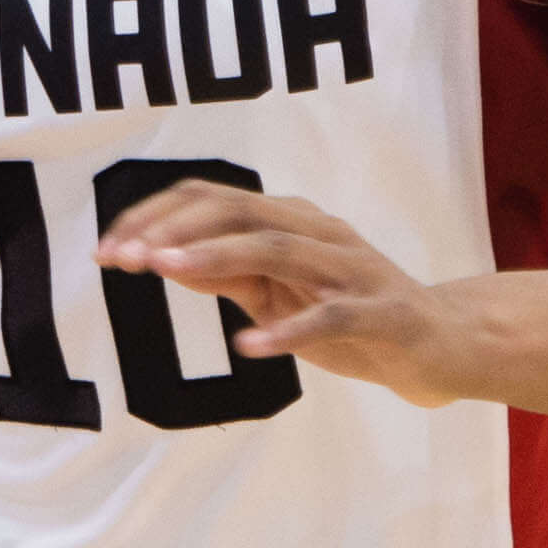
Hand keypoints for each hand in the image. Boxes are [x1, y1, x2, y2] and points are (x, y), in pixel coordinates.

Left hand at [94, 185, 473, 407]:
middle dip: (175, 230)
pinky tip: (248, 345)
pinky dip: (287, 328)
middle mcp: (320, 232)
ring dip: (218, 256)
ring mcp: (353, 269)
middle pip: (240, 211)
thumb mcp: (278, 296)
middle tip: (124, 257)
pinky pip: (331, 315)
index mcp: (292, 222)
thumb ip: (229, 276)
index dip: (155, 217)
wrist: (440, 347)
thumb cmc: (353, 321)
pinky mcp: (381, 312)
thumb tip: (163, 259)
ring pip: (279, 247)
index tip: (108, 249)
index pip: (214, 200)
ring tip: (167, 270)